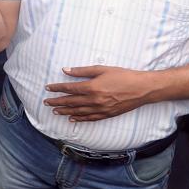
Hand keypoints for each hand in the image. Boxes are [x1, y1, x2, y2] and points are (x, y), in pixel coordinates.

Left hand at [43, 65, 157, 121]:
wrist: (142, 89)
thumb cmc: (123, 76)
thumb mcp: (102, 69)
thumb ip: (82, 71)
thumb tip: (65, 70)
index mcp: (92, 87)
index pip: (69, 89)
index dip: (57, 88)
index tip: (48, 88)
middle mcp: (95, 100)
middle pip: (71, 102)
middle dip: (57, 102)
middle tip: (46, 102)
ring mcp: (101, 109)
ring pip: (78, 112)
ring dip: (65, 111)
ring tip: (55, 111)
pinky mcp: (107, 114)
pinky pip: (90, 118)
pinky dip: (79, 119)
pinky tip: (72, 119)